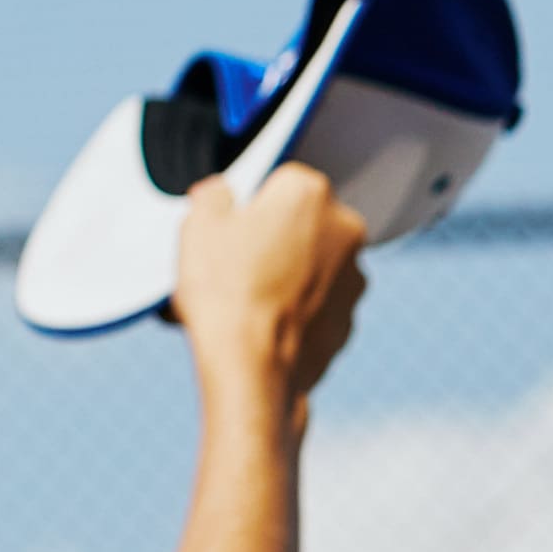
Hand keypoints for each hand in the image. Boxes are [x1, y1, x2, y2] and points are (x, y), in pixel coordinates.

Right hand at [174, 143, 370, 411]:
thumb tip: (218, 193)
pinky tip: (261, 328)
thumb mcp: (198, 228)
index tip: (227, 234)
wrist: (253, 368)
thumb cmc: (226, 293)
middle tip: (231, 270)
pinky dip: (295, 312)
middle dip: (270, 241)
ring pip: (310, 265)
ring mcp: (354, 275)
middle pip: (299, 224)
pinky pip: (317, 306)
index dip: (247, 209)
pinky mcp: (349, 317)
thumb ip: (211, 197)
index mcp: (308, 193)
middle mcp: (344, 227)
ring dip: (284, 276)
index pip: (277, 183)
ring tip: (243, 304)